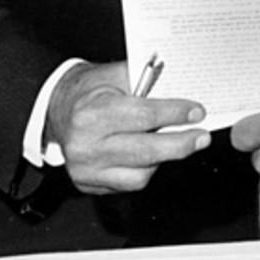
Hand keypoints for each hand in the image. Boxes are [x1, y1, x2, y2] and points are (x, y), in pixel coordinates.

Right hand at [46, 61, 210, 194]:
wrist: (57, 109)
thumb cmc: (89, 89)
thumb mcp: (114, 74)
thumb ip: (146, 81)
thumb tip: (183, 88)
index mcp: (91, 114)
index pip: (142, 116)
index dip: (174, 114)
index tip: (197, 112)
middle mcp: (85, 146)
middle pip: (144, 151)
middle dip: (180, 144)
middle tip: (202, 137)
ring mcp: (85, 170)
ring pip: (140, 174)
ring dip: (164, 158)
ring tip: (176, 142)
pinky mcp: (88, 185)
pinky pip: (129, 184)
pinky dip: (147, 169)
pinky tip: (153, 154)